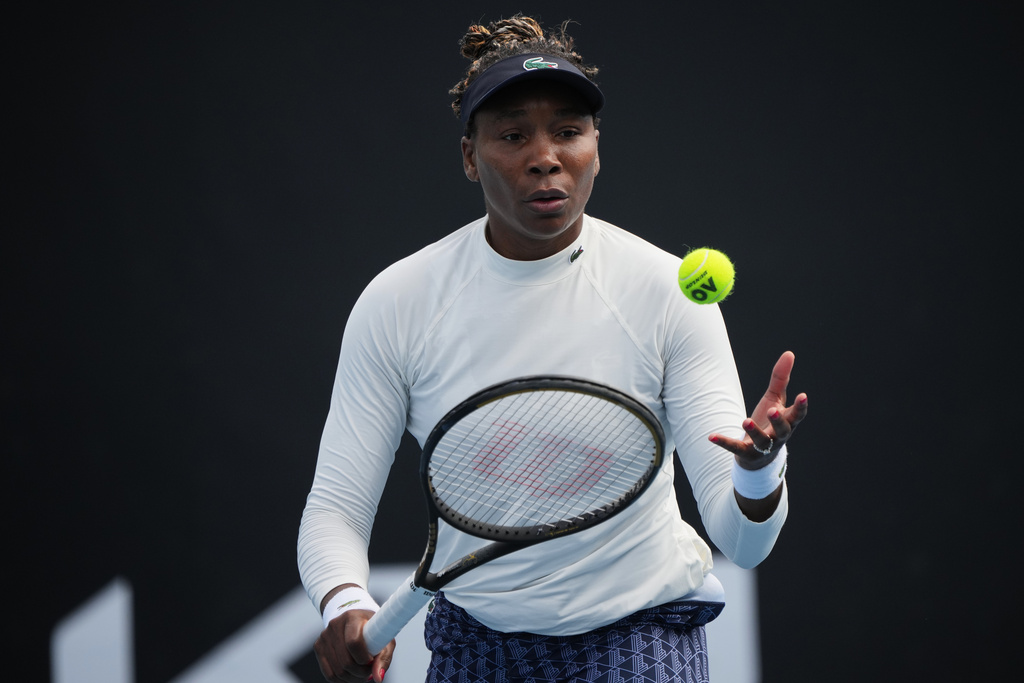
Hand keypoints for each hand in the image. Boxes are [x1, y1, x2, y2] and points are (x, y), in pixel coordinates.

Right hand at [314, 609, 393, 682]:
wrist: (354, 620)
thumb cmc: (371, 628)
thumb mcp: (383, 637)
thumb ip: (383, 657)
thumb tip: (378, 677)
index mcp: (352, 618)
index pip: (353, 642)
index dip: (364, 658)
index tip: (371, 661)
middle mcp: (335, 625)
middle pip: (346, 661)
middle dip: (361, 672)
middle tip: (369, 671)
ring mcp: (324, 636)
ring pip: (338, 671)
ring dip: (353, 678)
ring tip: (362, 674)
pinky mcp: (318, 647)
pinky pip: (329, 674)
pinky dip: (342, 681)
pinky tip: (351, 676)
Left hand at [710, 350, 807, 467]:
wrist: (759, 455)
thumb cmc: (770, 422)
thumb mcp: (775, 399)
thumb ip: (780, 378)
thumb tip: (789, 353)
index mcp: (787, 422)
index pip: (797, 416)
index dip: (801, 407)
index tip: (802, 396)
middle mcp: (778, 436)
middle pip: (783, 430)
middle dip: (778, 421)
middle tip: (772, 410)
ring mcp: (762, 447)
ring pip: (761, 441)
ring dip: (754, 431)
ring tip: (746, 421)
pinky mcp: (746, 453)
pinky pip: (735, 448)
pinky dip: (724, 442)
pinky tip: (711, 436)